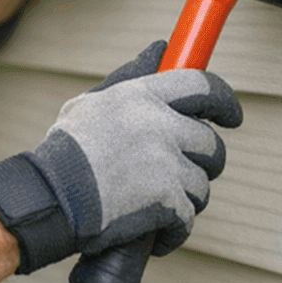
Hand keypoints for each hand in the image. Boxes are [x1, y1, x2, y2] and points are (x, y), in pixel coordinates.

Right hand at [0, 41, 241, 273]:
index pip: (202, 85)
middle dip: (204, 162)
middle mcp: (159, 125)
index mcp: (142, 96)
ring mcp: (166, 164)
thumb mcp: (92, 103)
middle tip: (186, 173)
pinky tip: (157, 234)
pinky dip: (174, 231)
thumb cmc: (66, 152)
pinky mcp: (168, 202)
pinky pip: (188, 218)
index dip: (224, 101)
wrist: (49, 198)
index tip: (232, 117)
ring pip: (202, 184)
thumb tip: (161, 48)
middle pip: (211, 142)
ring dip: (187, 198)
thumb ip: (130, 76)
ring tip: (159, 205)